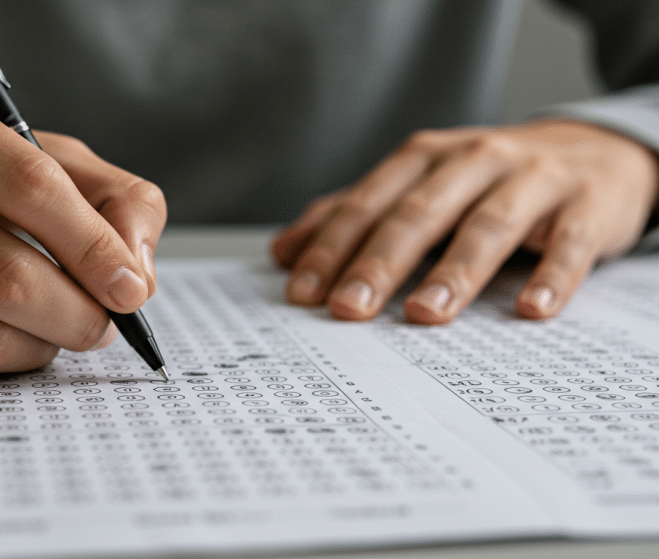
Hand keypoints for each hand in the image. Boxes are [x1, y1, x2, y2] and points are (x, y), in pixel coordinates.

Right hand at [0, 89, 165, 376]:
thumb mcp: (38, 158)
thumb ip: (112, 199)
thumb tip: (138, 275)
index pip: (29, 187)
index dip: (93, 248)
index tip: (130, 290)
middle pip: (4, 275)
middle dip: (75, 314)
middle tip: (101, 327)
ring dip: (38, 347)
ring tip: (52, 331)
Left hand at [271, 119, 658, 322]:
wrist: (592, 152)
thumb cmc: (485, 181)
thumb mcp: (417, 187)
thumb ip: (352, 217)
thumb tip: (282, 252)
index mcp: (424, 159)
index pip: (368, 204)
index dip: (332, 247)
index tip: (303, 292)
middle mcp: (473, 161)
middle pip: (419, 214)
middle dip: (379, 262)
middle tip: (347, 309)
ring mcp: (533, 181)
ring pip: (487, 226)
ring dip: (454, 273)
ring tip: (422, 315)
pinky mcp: (586, 208)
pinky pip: (569, 244)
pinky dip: (552, 277)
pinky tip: (530, 311)